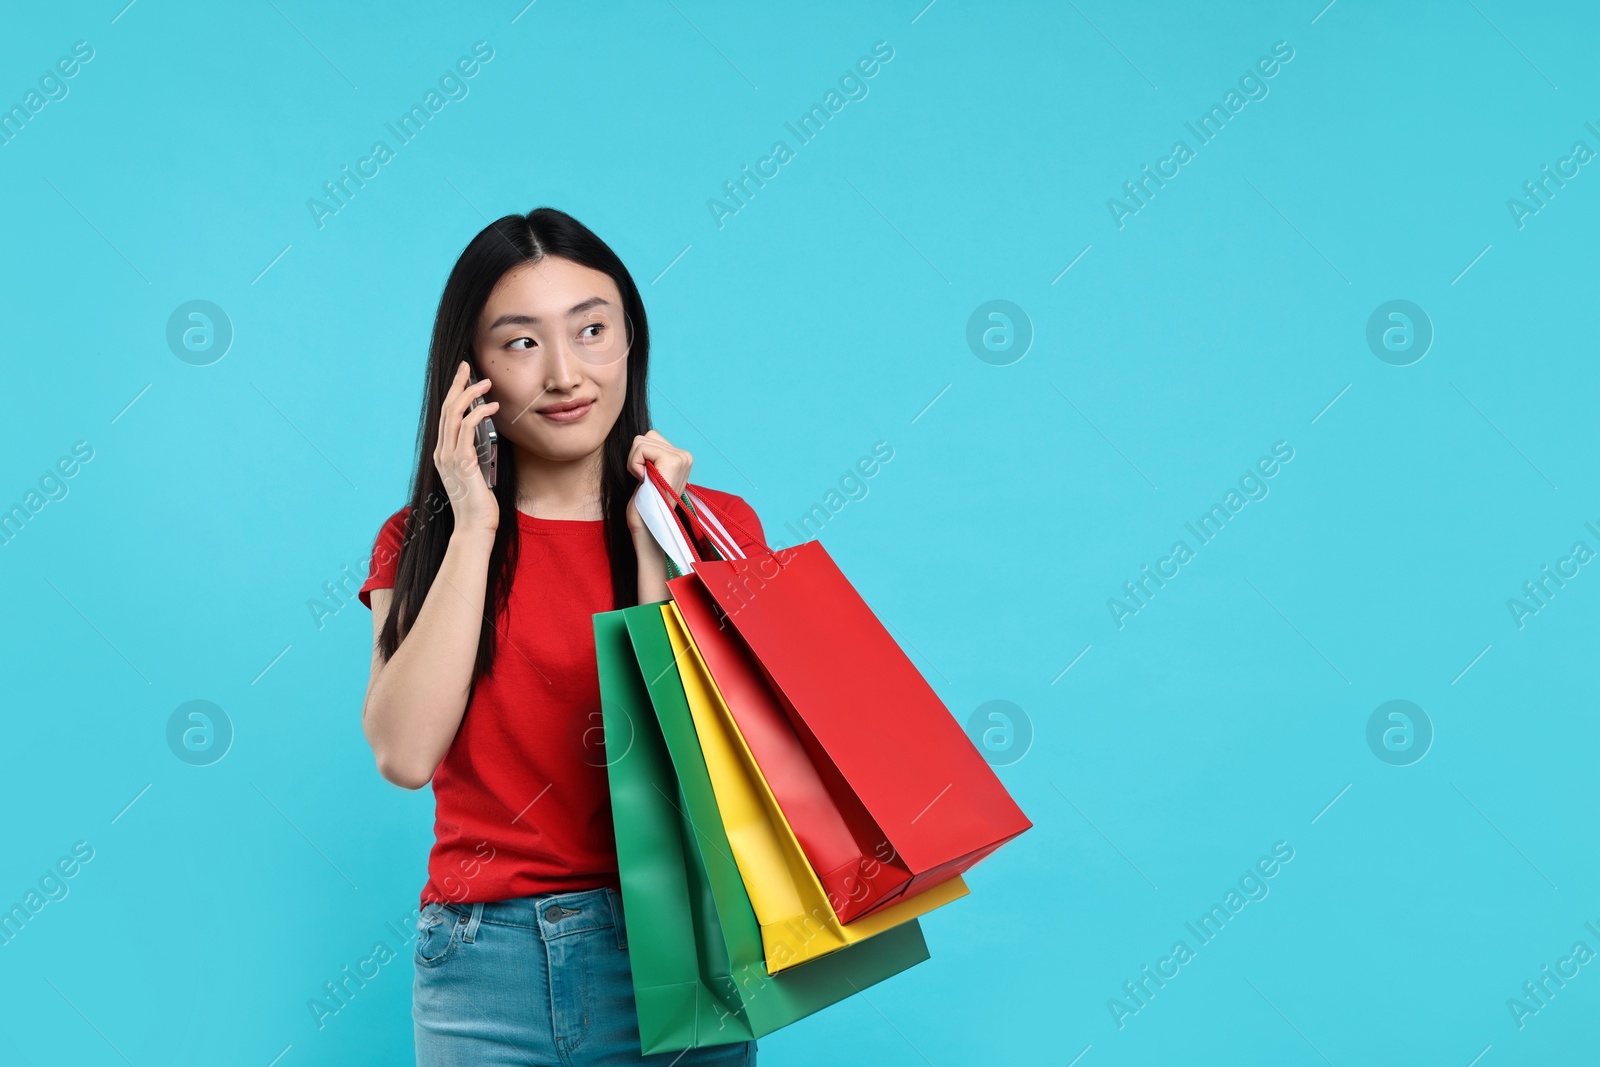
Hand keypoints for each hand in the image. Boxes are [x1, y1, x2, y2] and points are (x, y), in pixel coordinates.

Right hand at [434, 360, 499, 535]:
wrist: (474, 528)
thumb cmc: (479, 505)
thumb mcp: (476, 474)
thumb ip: (475, 455)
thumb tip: (485, 437)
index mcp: (443, 454)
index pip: (446, 416)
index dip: (453, 394)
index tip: (463, 377)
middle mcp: (442, 453)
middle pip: (446, 409)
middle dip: (457, 385)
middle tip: (468, 367)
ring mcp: (449, 457)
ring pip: (454, 415)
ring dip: (470, 395)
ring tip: (486, 383)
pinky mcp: (462, 463)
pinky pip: (467, 430)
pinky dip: (479, 414)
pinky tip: (492, 407)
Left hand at [624, 430, 691, 536]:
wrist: (648, 526)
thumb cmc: (646, 504)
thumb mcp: (651, 473)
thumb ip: (653, 455)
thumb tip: (649, 436)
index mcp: (682, 458)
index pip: (651, 437)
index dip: (640, 457)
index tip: (647, 478)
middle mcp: (685, 456)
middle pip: (646, 436)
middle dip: (636, 458)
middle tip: (644, 481)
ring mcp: (681, 458)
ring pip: (641, 441)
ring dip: (634, 462)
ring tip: (645, 481)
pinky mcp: (672, 461)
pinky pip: (640, 448)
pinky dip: (634, 464)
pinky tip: (644, 480)